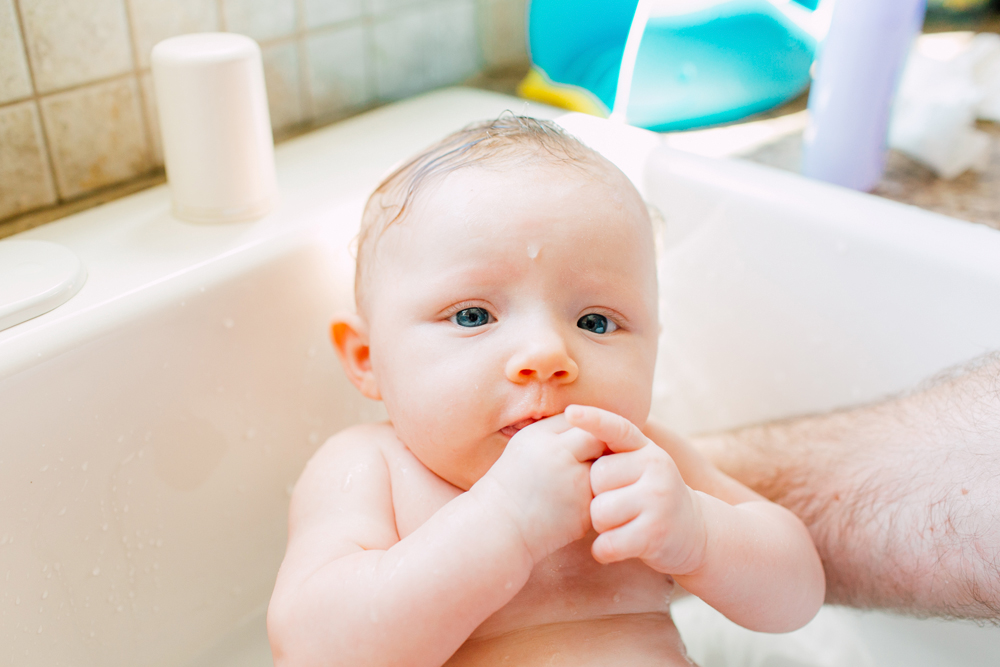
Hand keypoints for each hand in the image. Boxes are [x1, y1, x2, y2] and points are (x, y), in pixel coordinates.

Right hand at [472, 414, 604, 563]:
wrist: (498, 529)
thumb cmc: (512, 485)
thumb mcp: (525, 446)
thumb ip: (558, 433)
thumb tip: (597, 427)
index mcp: (540, 436)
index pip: (580, 419)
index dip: (582, 431)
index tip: (575, 445)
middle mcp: (559, 455)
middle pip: (598, 439)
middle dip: (596, 449)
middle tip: (585, 462)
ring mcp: (575, 483)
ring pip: (606, 468)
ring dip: (599, 474)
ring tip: (576, 485)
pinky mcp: (584, 510)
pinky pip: (602, 495)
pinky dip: (593, 499)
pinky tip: (572, 507)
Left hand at [566, 405, 706, 574]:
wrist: (695, 533)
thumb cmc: (651, 496)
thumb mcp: (641, 465)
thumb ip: (615, 450)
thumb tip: (572, 420)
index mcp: (647, 448)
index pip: (617, 429)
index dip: (593, 420)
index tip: (570, 412)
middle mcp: (656, 467)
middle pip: (596, 479)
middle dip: (597, 497)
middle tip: (619, 505)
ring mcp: (658, 500)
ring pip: (599, 513)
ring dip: (602, 526)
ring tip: (622, 525)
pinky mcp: (655, 533)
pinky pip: (608, 543)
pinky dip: (604, 551)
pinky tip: (617, 548)